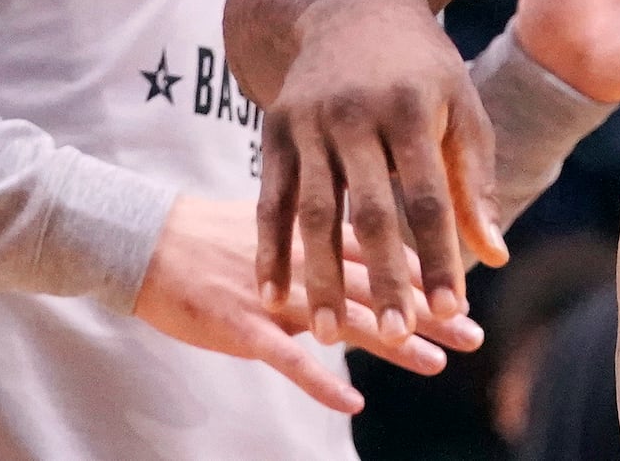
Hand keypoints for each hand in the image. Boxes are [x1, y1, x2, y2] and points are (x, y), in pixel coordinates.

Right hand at [133, 194, 483, 413]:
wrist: (144, 238)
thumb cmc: (213, 234)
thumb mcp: (277, 221)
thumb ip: (325, 237)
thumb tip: (372, 252)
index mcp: (313, 228)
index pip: (383, 249)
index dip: (427, 272)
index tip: (469, 291)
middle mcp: (303, 256)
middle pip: (377, 286)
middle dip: (428, 310)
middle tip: (474, 334)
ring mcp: (274, 292)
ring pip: (344, 320)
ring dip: (392, 344)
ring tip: (436, 363)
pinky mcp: (241, 323)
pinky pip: (287, 357)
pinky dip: (320, 379)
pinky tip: (353, 399)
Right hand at [256, 0, 507, 352]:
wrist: (349, 5)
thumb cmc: (420, 66)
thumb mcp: (460, 108)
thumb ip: (474, 182)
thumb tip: (494, 257)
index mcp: (410, 106)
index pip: (428, 196)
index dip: (439, 255)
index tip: (451, 311)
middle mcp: (355, 113)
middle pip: (369, 209)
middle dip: (383, 277)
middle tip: (396, 336)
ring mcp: (308, 121)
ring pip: (312, 211)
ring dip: (319, 276)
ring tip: (330, 334)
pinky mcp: (273, 128)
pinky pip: (268, 199)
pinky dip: (270, 249)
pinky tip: (272, 296)